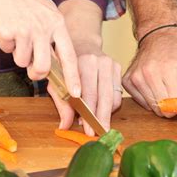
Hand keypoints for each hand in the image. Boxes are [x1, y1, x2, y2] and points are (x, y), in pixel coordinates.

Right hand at [0, 0, 79, 95]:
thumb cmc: (28, 5)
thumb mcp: (49, 17)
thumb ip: (55, 40)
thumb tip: (59, 69)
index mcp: (58, 25)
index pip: (69, 57)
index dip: (73, 78)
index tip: (76, 94)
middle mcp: (44, 28)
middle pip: (43, 67)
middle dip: (36, 74)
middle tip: (32, 70)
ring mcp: (25, 29)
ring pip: (22, 61)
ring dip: (18, 54)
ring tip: (18, 37)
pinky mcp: (8, 31)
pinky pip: (7, 50)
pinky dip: (6, 44)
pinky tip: (8, 29)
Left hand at [49, 0, 122, 134]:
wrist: (81, 43)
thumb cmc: (66, 64)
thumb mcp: (58, 81)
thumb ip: (62, 104)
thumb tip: (64, 126)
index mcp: (81, 62)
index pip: (87, 93)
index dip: (88, 113)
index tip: (87, 129)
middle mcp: (99, 61)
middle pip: (103, 97)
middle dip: (100, 118)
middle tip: (97, 133)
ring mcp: (111, 64)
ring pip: (112, 97)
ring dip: (106, 114)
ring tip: (99, 126)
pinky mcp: (118, 68)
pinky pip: (117, 94)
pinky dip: (111, 106)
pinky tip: (102, 111)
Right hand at [123, 29, 176, 116]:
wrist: (159, 35)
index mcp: (169, 70)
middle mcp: (148, 74)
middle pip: (165, 109)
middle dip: (175, 105)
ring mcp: (136, 78)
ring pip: (153, 108)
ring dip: (163, 103)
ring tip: (168, 87)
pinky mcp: (129, 82)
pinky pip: (142, 102)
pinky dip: (151, 99)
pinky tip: (157, 87)